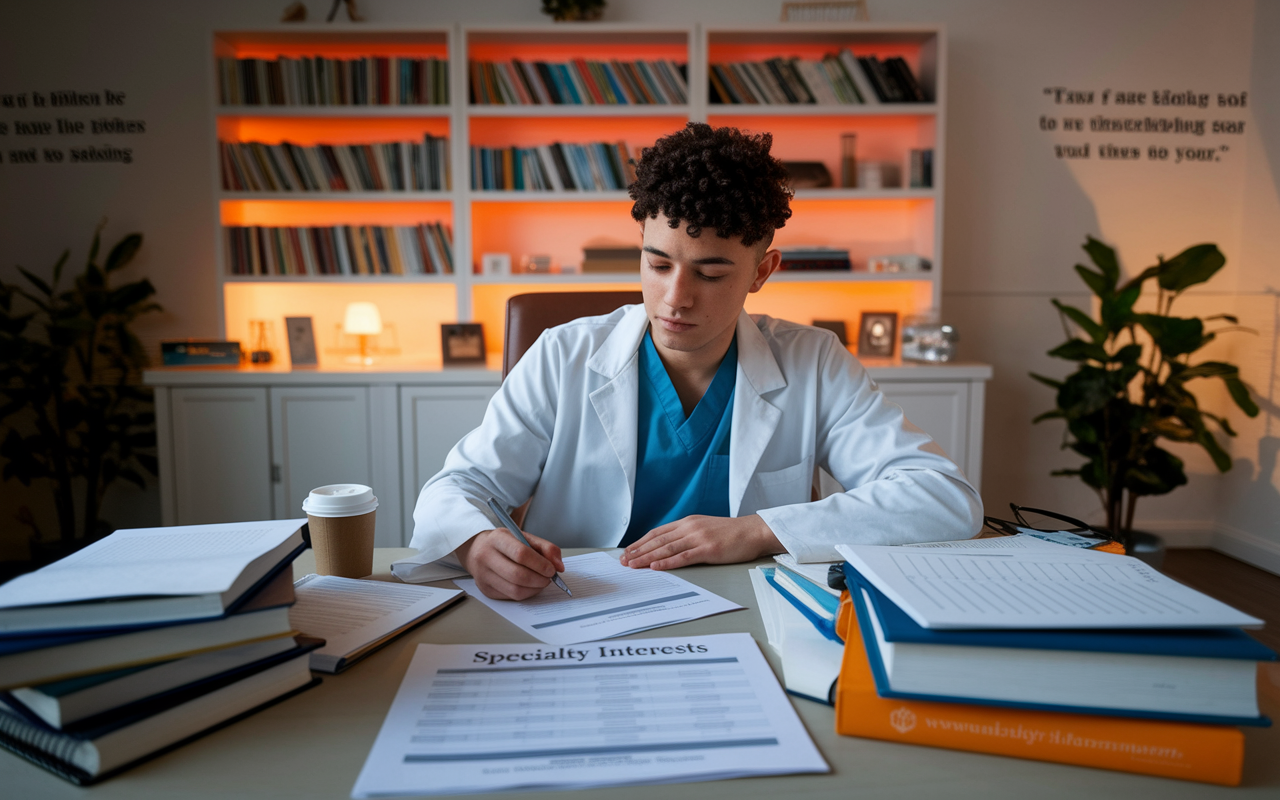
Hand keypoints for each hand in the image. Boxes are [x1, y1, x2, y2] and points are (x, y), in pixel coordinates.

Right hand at [454, 528, 564, 600]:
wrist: (477, 550)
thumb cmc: (504, 543)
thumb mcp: (524, 537)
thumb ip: (545, 548)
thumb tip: (559, 566)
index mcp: (496, 539)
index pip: (520, 554)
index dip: (540, 564)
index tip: (552, 569)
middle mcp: (486, 557)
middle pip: (517, 575)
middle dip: (539, 579)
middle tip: (549, 578)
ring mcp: (483, 576)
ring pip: (515, 590)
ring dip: (534, 589)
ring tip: (541, 581)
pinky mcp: (486, 590)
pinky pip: (511, 597)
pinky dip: (526, 593)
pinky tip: (530, 586)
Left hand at [619, 514, 782, 569]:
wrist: (754, 531)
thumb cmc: (731, 533)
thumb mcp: (704, 528)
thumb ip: (687, 534)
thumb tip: (669, 546)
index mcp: (687, 522)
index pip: (657, 533)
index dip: (640, 543)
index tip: (627, 552)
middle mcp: (689, 527)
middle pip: (658, 541)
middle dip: (638, 551)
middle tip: (623, 561)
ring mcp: (698, 538)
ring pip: (667, 549)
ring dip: (647, 558)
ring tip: (633, 565)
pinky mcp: (708, 549)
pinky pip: (684, 557)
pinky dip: (668, 562)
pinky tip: (656, 567)